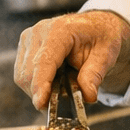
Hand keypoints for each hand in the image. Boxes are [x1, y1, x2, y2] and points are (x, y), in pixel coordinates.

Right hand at [14, 10, 129, 109]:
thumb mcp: (106, 54)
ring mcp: (28, 39)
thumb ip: (95, 74)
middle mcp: (39, 32)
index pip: (43, 61)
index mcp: (60, 30)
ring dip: (39, 90)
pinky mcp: (24, 47)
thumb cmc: (100, 37)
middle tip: (64, 101)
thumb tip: (88, 96)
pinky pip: (22, 75)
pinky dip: (36, 85)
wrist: (94, 26)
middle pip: (29, 72)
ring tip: (61, 87)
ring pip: (22, 76)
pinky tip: (52, 81)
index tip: (41, 104)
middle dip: (43, 93)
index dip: (40, 84)